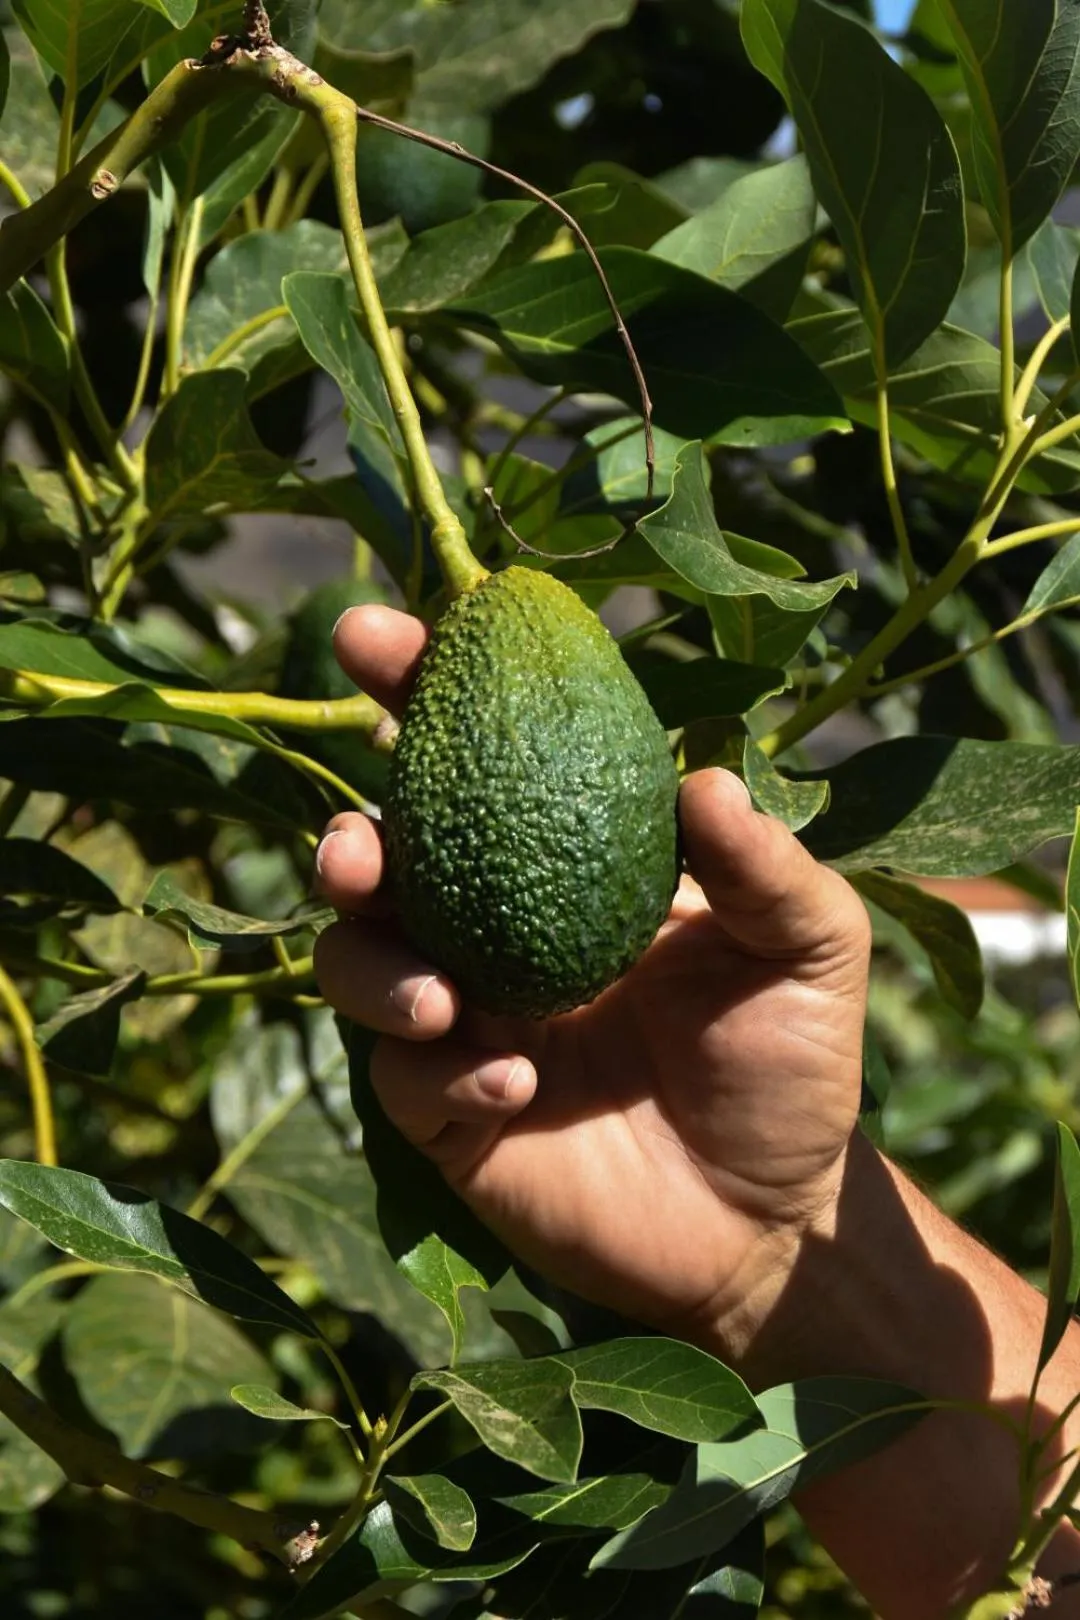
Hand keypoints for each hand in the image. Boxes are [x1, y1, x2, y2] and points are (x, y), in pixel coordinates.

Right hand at [314, 603, 871, 1376]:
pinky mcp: (447, 1114)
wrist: (770, 1222)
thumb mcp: (808, 950)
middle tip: (359, 850)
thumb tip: (702, 775)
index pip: (479, 756)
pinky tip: (513, 1085)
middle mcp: (498, 927)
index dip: (418, 689)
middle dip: (346, 839)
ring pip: (356, 962)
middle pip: (382, 855)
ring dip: (371, 966)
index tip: (375, 636)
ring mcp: (465, 1020)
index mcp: (567, 860)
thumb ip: (763, 865)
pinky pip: (403, 1075)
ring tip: (441, 997)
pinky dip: (444, 1070)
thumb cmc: (791, 1066)